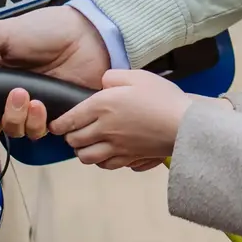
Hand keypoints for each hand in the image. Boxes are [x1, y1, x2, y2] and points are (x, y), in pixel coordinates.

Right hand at [0, 6, 111, 153]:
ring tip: (23, 96)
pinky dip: (37, 121)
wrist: (87, 34)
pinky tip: (41, 104)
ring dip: (13, 118)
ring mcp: (31, 107)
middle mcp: (8, 96)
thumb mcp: (2, 34)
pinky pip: (38, 131)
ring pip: (13, 131)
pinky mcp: (53, 114)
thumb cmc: (47, 28)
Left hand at [56, 69, 219, 168]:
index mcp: (102, 107)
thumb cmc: (162, 98)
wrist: (185, 126)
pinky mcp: (129, 159)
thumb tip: (102, 83)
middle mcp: (104, 130)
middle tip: (73, 132)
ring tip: (87, 145)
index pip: (70, 120)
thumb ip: (113, 77)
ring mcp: (116, 148)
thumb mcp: (137, 76)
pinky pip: (106, 165)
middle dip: (70, 137)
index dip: (59, 124)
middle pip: (75, 141)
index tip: (56, 125)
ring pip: (86, 157)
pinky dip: (101, 161)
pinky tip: (106, 154)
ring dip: (83, 151)